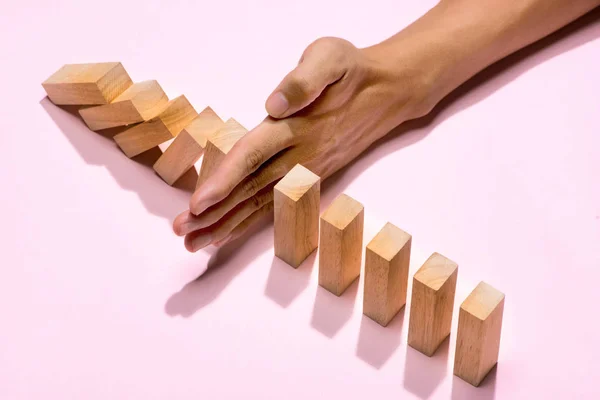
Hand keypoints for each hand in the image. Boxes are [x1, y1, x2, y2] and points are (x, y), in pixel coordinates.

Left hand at [173, 37, 433, 251]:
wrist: (385, 93)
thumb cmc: (351, 71)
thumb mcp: (330, 58)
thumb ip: (303, 80)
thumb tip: (274, 105)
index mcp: (296, 126)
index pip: (254, 156)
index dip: (225, 180)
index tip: (199, 204)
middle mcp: (298, 155)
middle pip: (251, 189)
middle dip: (216, 214)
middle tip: (183, 234)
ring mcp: (304, 171)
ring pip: (260, 202)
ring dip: (228, 223)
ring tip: (196, 242)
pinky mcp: (307, 177)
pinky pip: (274, 202)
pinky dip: (249, 220)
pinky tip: (229, 231)